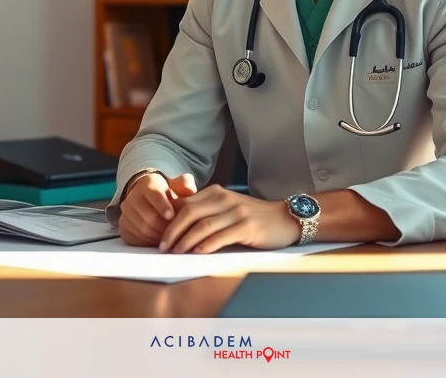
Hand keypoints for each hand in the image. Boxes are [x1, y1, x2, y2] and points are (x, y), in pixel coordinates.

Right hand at [117, 172, 197, 246]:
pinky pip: (133, 238)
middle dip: (163, 227)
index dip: (163, 206)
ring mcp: (125, 212)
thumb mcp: (178, 186)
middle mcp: (132, 197)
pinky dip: (147, 242)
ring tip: (170, 238)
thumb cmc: (168, 195)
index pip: (154, 195)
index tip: (172, 216)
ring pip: (141, 228)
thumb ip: (185, 185)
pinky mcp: (123, 226)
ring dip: (157, 236)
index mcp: (147, 184)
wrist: (149, 200)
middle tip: (176, 233)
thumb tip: (189, 189)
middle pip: (147, 216)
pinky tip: (158, 241)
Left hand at [159, 185, 300, 253]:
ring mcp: (236, 212)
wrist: (285, 218)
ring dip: (186, 241)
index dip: (169, 219)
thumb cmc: (254, 217)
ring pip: (203, 226)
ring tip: (176, 253)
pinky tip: (198, 253)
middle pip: (189, 212)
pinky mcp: (247, 227)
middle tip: (163, 247)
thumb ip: (207, 211)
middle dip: (172, 230)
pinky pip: (222, 236)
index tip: (160, 235)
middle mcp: (225, 199)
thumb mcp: (228, 207)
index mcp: (217, 193)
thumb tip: (179, 225)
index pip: (186, 204)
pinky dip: (207, 245)